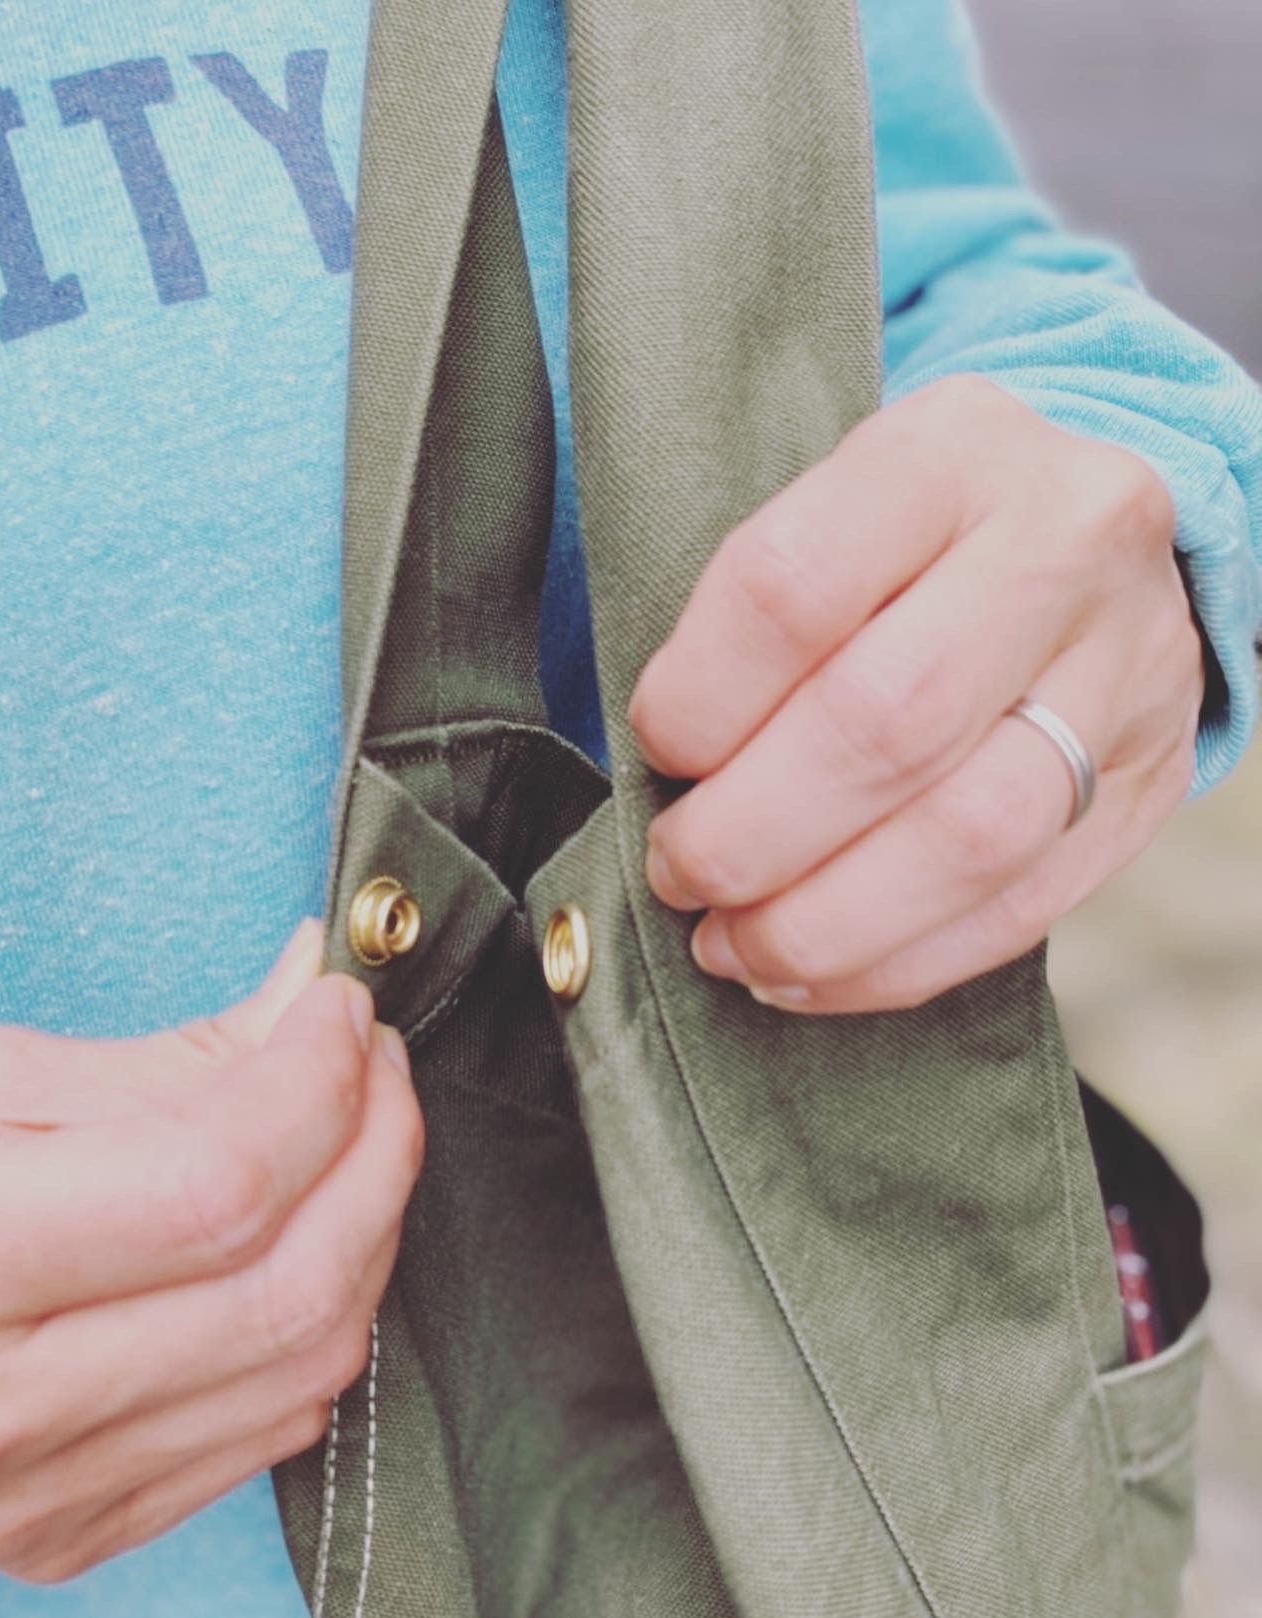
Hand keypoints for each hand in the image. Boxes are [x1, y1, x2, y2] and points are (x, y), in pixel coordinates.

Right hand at [0, 922, 421, 1581]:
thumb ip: (172, 1058)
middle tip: (375, 1069)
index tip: (342, 1013)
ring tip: (354, 1143)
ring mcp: (33, 1490)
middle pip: (285, 1286)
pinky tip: (295, 1252)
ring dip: (367, 1233)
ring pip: (302, 1367)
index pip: (212, 1183)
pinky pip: (266, 1435)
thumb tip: (312, 1001)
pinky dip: (314, 1327)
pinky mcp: (66, 1534)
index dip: (317, 1085)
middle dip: (377, 1151)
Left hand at [631, 375, 1203, 1012]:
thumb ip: (751, 615)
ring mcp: (1128, 671)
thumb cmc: (912, 538)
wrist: (1088, 534)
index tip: (659, 750)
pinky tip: (809, 973)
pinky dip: (895, 963)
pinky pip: (1021, 909)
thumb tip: (663, 776)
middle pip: (886, 723)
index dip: (701, 698)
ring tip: (734, 943)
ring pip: (969, 835)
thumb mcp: (833, 507)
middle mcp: (1064, 546)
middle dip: (750, 833)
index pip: (791, 586)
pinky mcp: (1148, 785)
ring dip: (822, 921)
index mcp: (949, 453)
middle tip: (681, 872)